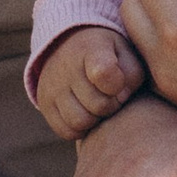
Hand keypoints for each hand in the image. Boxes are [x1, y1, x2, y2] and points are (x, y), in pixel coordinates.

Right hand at [34, 23, 145, 141]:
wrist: (71, 45)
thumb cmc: (109, 54)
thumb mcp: (127, 54)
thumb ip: (132, 76)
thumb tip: (120, 99)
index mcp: (90, 49)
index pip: (104, 73)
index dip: (118, 85)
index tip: (118, 81)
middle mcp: (65, 67)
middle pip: (97, 105)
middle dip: (111, 105)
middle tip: (111, 96)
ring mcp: (51, 86)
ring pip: (80, 122)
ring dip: (95, 119)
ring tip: (98, 105)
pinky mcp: (44, 103)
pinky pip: (66, 131)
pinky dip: (80, 129)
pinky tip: (86, 112)